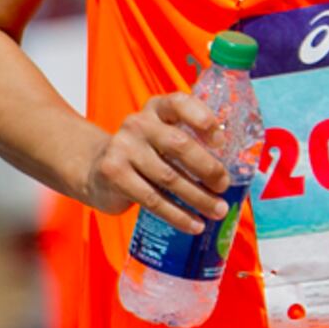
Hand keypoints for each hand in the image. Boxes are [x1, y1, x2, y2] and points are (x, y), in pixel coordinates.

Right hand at [85, 92, 232, 233]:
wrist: (97, 169)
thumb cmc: (144, 154)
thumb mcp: (162, 137)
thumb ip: (189, 142)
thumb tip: (231, 173)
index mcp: (156, 109)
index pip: (180, 103)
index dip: (203, 119)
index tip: (221, 142)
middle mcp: (138, 123)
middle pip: (179, 145)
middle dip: (208, 169)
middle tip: (223, 186)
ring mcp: (122, 147)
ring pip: (169, 177)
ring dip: (198, 198)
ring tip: (217, 210)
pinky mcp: (114, 173)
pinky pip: (153, 199)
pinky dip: (178, 215)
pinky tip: (194, 224)